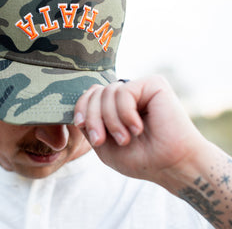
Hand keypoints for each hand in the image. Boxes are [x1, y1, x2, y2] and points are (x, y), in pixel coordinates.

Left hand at [74, 76, 205, 183]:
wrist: (171, 166)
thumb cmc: (140, 158)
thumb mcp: (104, 145)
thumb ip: (90, 125)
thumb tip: (78, 108)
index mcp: (116, 106)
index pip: (90, 95)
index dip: (81, 107)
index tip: (81, 125)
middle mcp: (127, 94)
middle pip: (96, 92)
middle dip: (93, 117)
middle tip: (101, 140)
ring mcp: (139, 88)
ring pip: (108, 92)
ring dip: (111, 120)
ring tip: (125, 138)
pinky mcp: (153, 84)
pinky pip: (124, 92)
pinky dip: (125, 114)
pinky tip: (138, 127)